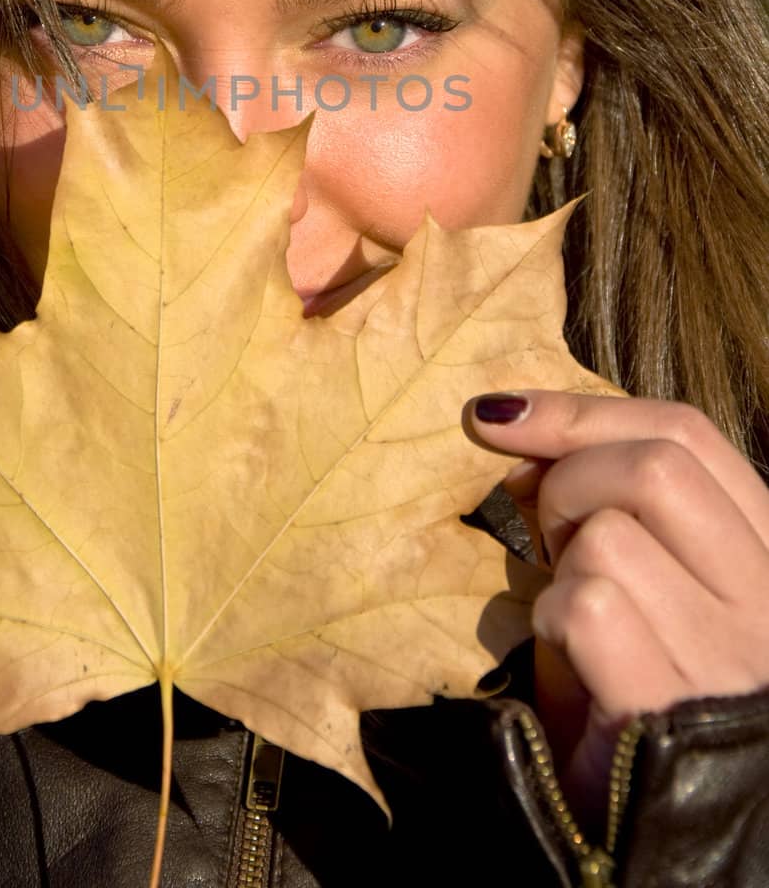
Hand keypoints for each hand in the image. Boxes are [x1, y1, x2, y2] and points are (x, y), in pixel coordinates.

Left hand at [464, 390, 768, 830]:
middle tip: (547, 534)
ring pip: (610, 534)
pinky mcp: (672, 703)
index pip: (689, 434)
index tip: (500, 413)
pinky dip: (552, 619)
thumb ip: (606, 503)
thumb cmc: (633, 693)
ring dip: (559, 566)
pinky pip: (589, 605)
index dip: (584, 409)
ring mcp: (730, 654)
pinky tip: (565, 657)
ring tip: (568, 614)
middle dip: (570, 478)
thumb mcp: (640, 583)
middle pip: (656, 464)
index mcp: (764, 555)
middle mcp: (766, 600)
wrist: (660, 833)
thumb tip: (517, 425)